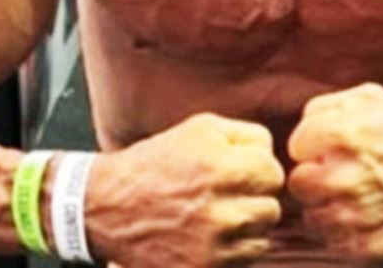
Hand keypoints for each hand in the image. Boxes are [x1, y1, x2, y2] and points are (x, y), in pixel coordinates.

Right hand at [85, 113, 284, 267]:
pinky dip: (234, 250)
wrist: (108, 206)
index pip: (274, 173)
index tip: (240, 172)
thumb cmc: (157, 163)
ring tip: (217, 215)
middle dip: (254, 199)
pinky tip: (210, 235)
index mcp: (221, 167)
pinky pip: (246, 260)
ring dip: (247, 226)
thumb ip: (246, 135)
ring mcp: (212, 244)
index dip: (259, 170)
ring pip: (262, 236)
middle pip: (272, 207)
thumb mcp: (199, 129)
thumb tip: (274, 153)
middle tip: (227, 195)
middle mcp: (220, 208)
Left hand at [287, 83, 382, 262]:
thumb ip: (329, 105)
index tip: (336, 150)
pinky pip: (330, 242)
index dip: (317, 147)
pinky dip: (345, 232)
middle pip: (299, 183)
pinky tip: (368, 217)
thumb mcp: (375, 99)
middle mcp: (340, 176)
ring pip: (311, 216)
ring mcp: (350, 216)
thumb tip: (303, 124)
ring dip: (329, 207)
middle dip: (318, 178)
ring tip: (359, 197)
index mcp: (340, 135)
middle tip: (345, 175)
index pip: (297, 146)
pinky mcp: (361, 248)